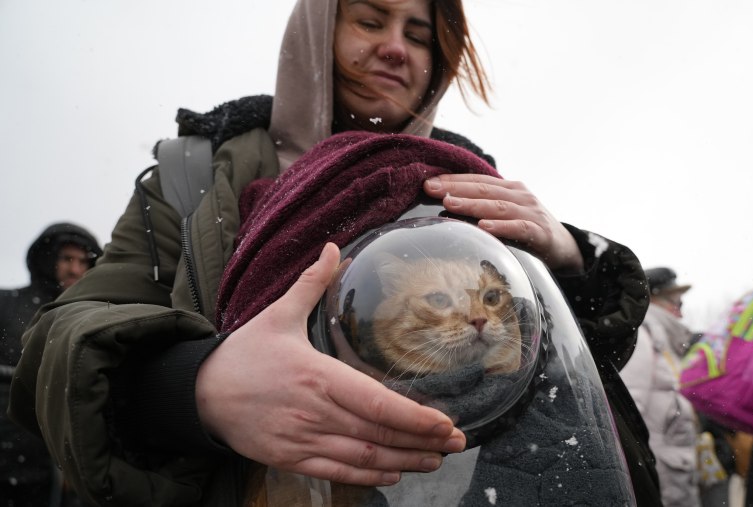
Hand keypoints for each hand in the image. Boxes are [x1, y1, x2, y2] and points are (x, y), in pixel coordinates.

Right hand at [196, 243, 465, 485]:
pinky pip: (335, 473)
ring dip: (403, 462)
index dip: (413, 417)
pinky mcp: (290, 458)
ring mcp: (303, 439)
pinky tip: (392, 475)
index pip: (375, 402)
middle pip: (378, 434)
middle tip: (457, 443)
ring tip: (435, 460)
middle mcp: (315, 412)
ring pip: (363, 458)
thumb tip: (334, 248)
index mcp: (317, 375)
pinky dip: (367, 477)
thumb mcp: (277, 314)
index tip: (444, 422)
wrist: (201, 393)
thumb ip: (310, 283)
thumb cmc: (244, 353)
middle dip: (422, 441)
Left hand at [424, 174, 582, 271]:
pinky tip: (484, 227)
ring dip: (472, 205)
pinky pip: (518, 228)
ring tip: (450, 203)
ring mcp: (531, 213)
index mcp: (510, 188)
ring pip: (498, 206)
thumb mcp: (508, 212)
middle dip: (455, 189)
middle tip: (431, 189)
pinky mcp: (540, 233)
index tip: (427, 182)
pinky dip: (501, 227)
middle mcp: (520, 196)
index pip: (477, 181)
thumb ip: (485, 206)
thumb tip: (446, 204)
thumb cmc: (528, 229)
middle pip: (484, 190)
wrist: (566, 247)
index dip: (453, 180)